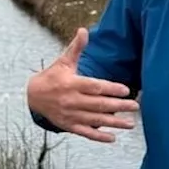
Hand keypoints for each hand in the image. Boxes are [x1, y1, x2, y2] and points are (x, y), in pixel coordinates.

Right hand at [26, 27, 139, 142]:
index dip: (111, 88)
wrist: (33, 96)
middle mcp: (71, 101)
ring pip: (95, 120)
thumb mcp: (63, 62)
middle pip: (98, 104)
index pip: (94, 87)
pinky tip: (112, 138)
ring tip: (130, 124)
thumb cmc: (52, 77)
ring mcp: (70, 115)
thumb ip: (76, 48)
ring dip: (114, 123)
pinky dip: (99, 137)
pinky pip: (85, 133)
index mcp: (72, 84)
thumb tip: (84, 30)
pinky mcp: (69, 126)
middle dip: (118, 106)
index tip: (126, 90)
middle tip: (135, 106)